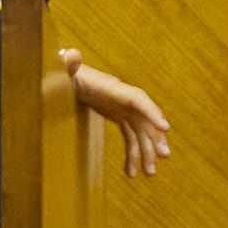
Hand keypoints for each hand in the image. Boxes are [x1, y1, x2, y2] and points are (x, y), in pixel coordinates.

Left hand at [61, 48, 170, 177]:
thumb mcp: (63, 69)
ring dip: (146, 152)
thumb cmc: (63, 72)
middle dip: (155, 137)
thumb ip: (68, 64)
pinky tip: (130, 173)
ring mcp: (122, 108)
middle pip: (145, 119)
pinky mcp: (118, 115)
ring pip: (141, 132)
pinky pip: (130, 136)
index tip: (165, 127)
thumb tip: (71, 54)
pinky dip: (132, 154)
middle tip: (163, 155)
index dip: (151, 111)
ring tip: (149, 173)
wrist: (64, 74)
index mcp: (112, 87)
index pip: (137, 98)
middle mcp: (123, 98)